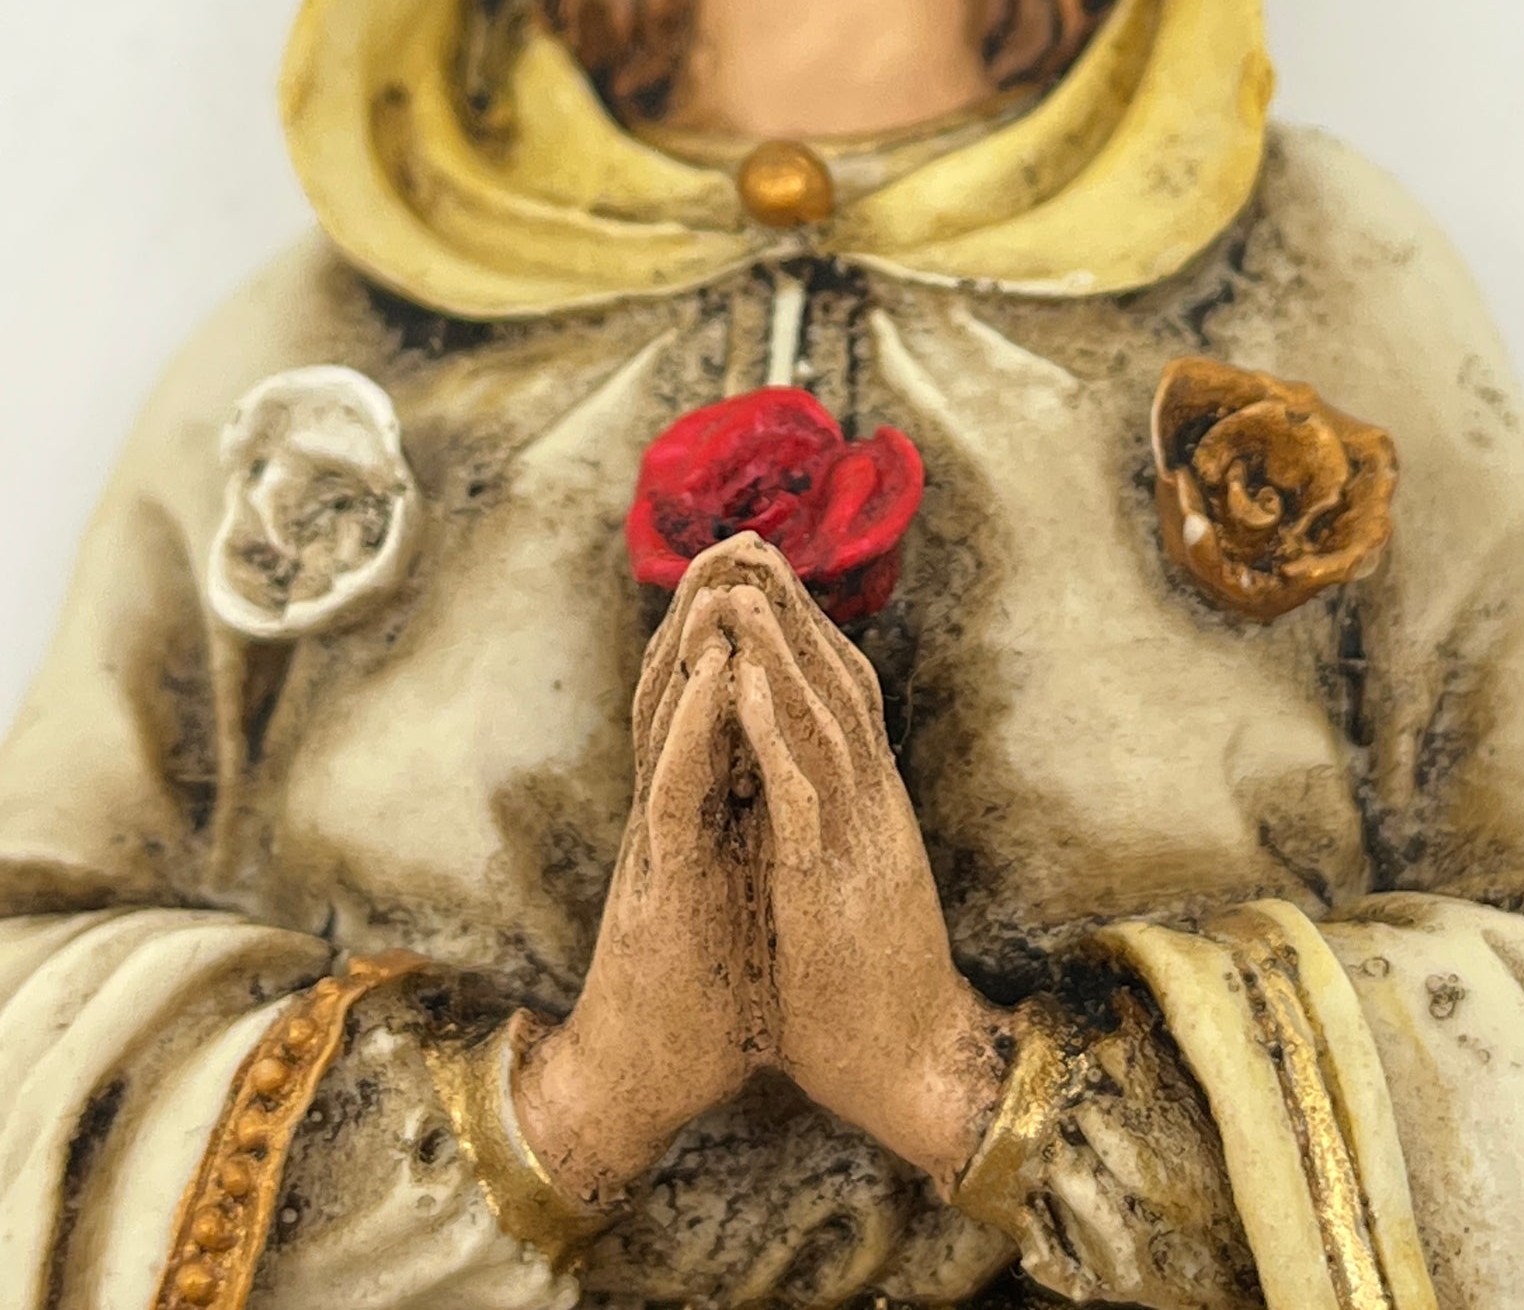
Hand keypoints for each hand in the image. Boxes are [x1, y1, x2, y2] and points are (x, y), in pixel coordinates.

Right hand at [512, 544, 777, 1201]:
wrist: (647, 1082)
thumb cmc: (703, 994)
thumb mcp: (740, 888)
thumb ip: (749, 829)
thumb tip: (782, 781)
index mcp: (697, 809)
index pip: (706, 700)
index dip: (728, 631)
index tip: (763, 566)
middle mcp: (672, 810)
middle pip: (679, 690)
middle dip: (706, 609)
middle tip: (737, 536)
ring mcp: (661, 840)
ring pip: (668, 721)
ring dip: (693, 644)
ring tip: (723, 575)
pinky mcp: (664, 882)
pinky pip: (674, 790)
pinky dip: (693, 725)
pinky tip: (714, 674)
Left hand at [714, 541, 1008, 1190]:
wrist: (918, 1067)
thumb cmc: (871, 991)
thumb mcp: (850, 889)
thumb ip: (830, 835)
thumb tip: (804, 795)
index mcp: (872, 809)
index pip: (847, 698)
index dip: (810, 633)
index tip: (773, 576)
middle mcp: (872, 805)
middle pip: (838, 685)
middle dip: (794, 611)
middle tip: (755, 543)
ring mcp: (857, 836)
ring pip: (820, 717)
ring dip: (778, 645)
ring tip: (740, 583)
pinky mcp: (832, 877)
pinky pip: (798, 783)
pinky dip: (770, 721)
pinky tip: (742, 675)